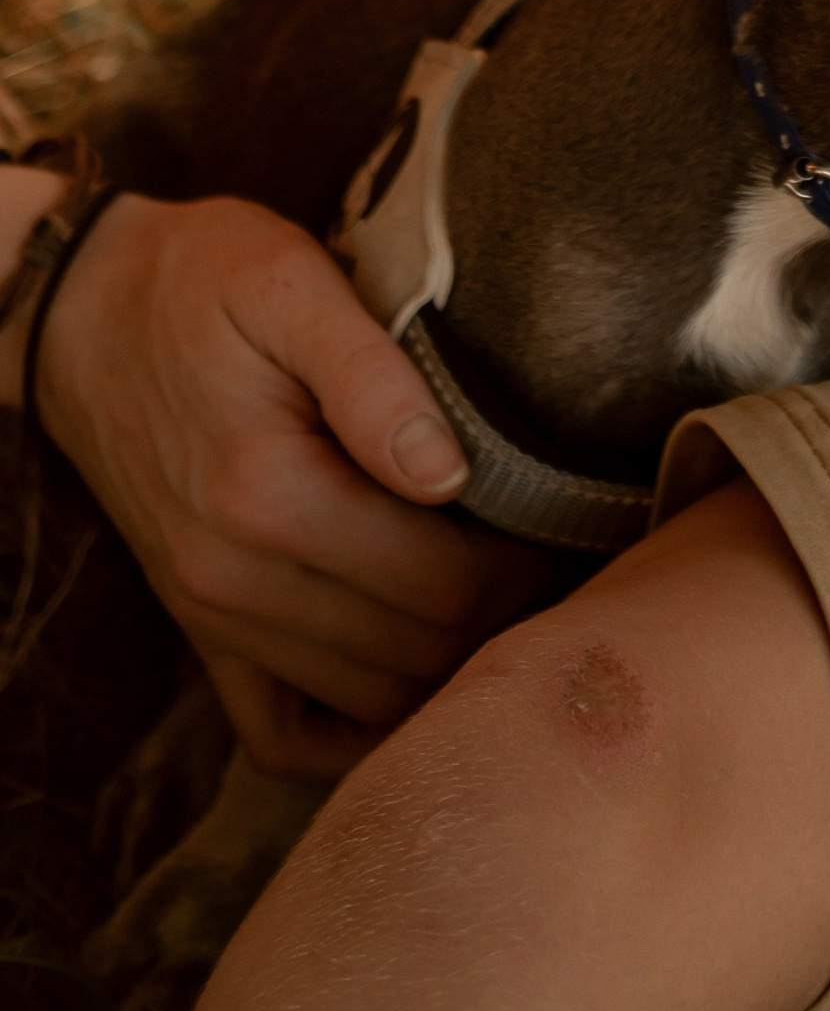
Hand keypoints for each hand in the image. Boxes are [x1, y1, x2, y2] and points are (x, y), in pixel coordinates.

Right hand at [37, 191, 547, 776]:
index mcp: (267, 494)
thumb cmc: (200, 278)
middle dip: (502, 613)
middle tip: (555, 551)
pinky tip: (410, 665)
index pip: (441, 586)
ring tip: (504, 588)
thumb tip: (449, 475)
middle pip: (416, 655)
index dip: (524, 564)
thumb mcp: (288, 283)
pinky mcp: (200, 627)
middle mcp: (234, 579)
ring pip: (367, 700)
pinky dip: (354, 724)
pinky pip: (282, 732)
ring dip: (446, 664)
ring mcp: (211, 615)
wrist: (83, 312)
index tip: (566, 516)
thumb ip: (373, 379)